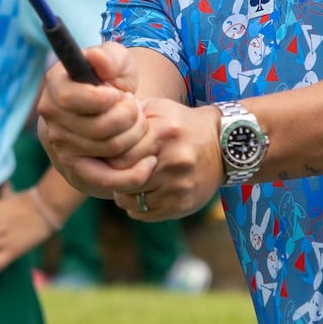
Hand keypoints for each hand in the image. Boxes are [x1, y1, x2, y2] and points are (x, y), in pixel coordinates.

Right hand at [35, 42, 157, 196]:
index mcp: (55, 86)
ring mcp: (63, 149)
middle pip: (99, 127)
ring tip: (138, 124)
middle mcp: (52, 120)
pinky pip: (108, 180)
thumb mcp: (115, 62)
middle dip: (130, 116)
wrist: (107, 113)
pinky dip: (135, 173)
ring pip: (111, 149)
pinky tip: (150, 161)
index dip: (104, 98)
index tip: (118, 94)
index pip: (72, 98)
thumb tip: (98, 61)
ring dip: (136, 135)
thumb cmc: (111, 83)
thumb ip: (109, 56)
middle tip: (135, 109)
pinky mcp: (79, 172)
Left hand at [115, 100, 221, 222]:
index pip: (118, 154)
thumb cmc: (183, 125)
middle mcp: (173, 161)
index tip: (105, 156)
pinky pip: (144, 214)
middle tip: (113, 171)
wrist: (225, 147)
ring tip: (131, 180)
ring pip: (129, 200)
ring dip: (124, 193)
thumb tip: (98, 121)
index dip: (106, 157)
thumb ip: (129, 114)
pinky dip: (137, 206)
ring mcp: (178, 186)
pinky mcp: (182, 205)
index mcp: (163, 134)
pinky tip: (144, 192)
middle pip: (122, 179)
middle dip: (112, 176)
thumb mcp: (159, 109)